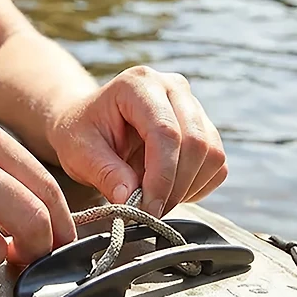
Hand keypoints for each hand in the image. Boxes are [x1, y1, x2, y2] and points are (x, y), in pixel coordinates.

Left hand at [48, 66, 226, 216]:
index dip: (162, 176)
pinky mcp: (204, 125)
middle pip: (196, 142)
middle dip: (175, 186)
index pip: (165, 131)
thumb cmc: (81, 132)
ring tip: (153, 198)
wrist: (88, 122)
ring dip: (187, 188)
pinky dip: (197, 186)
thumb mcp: (80, 152)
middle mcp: (171, 87)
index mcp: (138, 84)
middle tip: (150, 212)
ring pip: (212, 154)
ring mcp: (191, 104)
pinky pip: (217, 164)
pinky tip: (167, 189)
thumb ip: (105, 173)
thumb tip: (131, 200)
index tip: (148, 209)